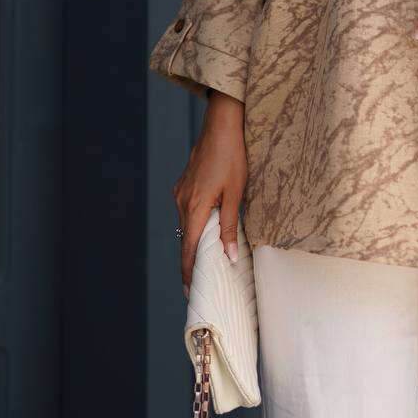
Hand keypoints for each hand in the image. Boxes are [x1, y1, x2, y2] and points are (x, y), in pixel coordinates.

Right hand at [172, 91, 246, 300]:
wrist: (222, 125)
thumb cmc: (232, 157)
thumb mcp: (236, 193)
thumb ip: (231, 225)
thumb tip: (230, 255)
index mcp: (195, 207)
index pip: (188, 249)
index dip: (189, 272)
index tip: (190, 292)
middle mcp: (182, 202)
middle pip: (184, 240)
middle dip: (191, 262)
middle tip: (198, 284)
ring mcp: (181, 192)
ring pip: (186, 226)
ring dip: (194, 243)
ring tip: (204, 262)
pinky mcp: (184, 185)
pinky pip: (187, 212)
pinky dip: (194, 225)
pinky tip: (205, 231)